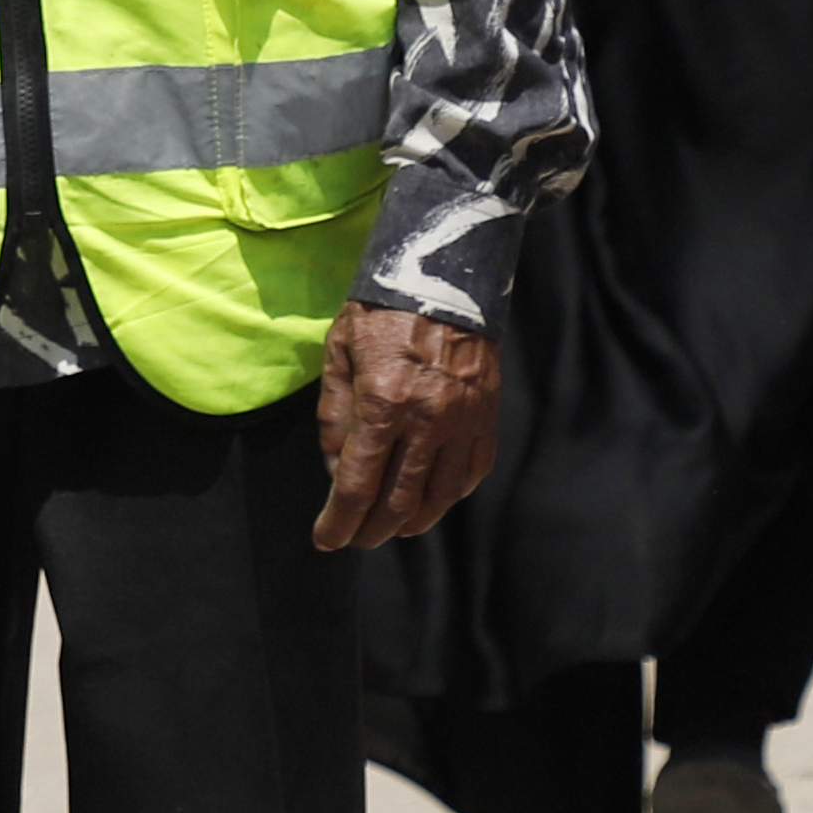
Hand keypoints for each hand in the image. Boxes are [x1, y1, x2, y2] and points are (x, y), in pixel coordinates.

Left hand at [312, 305, 498, 552]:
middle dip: (372, 531)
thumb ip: (333, 416)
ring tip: (392, 527)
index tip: (326, 539)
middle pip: (398, 502)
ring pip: (440, 496)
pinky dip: (450, 495)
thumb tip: (335, 471)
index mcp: (382, 403)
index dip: (339, 522)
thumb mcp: (339, 353)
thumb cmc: (380, 310)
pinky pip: (472, 471)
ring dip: (412, 521)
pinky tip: (431, 499)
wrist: (443, 273)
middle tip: (356, 539)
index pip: (358, 486)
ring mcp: (463, 420)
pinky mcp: (486, 414)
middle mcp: (426, 419)